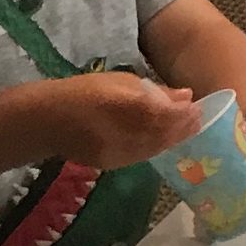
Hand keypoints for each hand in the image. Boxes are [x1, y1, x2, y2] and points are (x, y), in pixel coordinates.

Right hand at [39, 69, 199, 167]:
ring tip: (187, 129)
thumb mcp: (120, 81)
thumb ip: (155, 91)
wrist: (47, 121)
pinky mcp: (110, 164)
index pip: (161, 114)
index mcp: (121, 105)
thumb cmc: (85, 92)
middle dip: (182, 128)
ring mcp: (115, 152)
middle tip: (198, 120)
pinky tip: (165, 140)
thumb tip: (186, 96)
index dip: (182, 115)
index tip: (198, 108)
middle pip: (161, 134)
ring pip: (154, 149)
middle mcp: (119, 132)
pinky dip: (157, 148)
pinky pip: (141, 157)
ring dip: (173, 140)